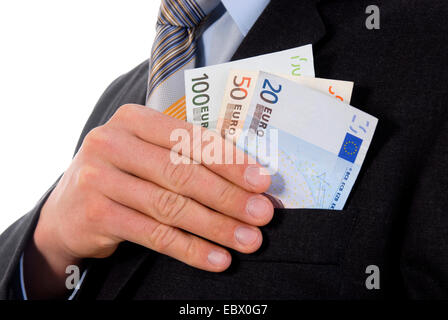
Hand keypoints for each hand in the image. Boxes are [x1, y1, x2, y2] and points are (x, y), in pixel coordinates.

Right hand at [26, 104, 272, 297]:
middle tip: (262, 214)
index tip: (261, 181)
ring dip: (216, 226)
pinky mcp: (96, 214)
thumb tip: (247, 175)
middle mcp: (112, 142)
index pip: (190, 137)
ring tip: (247, 240)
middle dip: (229, 196)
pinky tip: (216, 258)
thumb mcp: (146, 154)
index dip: (230, 160)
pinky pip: (154, 235)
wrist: (66, 210)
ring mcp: (99, 178)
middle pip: (183, 172)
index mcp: (133, 119)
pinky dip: (190, 249)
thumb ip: (186, 156)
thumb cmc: (121, 175)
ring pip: (171, 206)